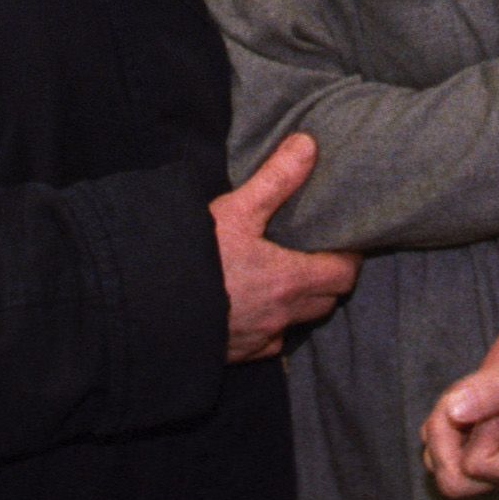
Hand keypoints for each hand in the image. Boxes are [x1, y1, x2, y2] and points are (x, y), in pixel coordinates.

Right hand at [213, 133, 358, 361]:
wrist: (149, 306)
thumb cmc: (195, 259)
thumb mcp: (236, 209)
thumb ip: (276, 178)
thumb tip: (308, 145)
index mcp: (288, 280)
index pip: (343, 275)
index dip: (349, 258)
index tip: (346, 243)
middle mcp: (281, 316)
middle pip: (326, 302)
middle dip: (330, 281)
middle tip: (320, 256)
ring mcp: (259, 339)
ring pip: (297, 324)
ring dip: (301, 305)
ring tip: (287, 280)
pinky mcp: (237, 353)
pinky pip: (268, 344)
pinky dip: (271, 327)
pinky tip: (256, 310)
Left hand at [422, 292, 498, 497]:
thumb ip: (498, 386)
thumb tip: (455, 413)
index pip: (477, 466)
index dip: (478, 425)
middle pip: (454, 480)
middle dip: (448, 431)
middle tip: (471, 391)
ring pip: (441, 465)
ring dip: (445, 421)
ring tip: (479, 390)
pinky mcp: (484, 449)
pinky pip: (439, 449)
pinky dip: (444, 418)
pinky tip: (474, 394)